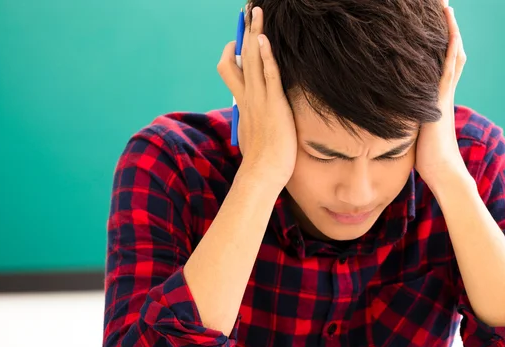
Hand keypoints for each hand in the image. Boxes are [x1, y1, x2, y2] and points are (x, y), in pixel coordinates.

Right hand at [217, 7, 297, 190]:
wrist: (263, 173)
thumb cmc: (261, 160)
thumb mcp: (251, 134)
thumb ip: (250, 121)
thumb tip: (249, 117)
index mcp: (241, 103)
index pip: (230, 70)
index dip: (233, 53)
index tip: (237, 42)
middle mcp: (247, 97)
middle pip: (240, 57)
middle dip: (244, 32)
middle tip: (248, 11)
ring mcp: (259, 100)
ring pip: (253, 60)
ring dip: (255, 34)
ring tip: (256, 12)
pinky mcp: (274, 105)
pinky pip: (269, 75)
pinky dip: (266, 57)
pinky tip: (265, 41)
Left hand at [414, 4, 468, 189]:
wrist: (442, 170)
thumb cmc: (426, 157)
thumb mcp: (411, 131)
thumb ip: (404, 119)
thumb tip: (386, 117)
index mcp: (436, 97)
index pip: (441, 62)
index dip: (440, 42)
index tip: (434, 22)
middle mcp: (443, 90)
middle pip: (450, 50)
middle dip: (447, 27)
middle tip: (444, 5)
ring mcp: (444, 92)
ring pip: (452, 52)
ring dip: (450, 28)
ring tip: (447, 7)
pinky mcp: (442, 98)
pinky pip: (448, 66)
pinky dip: (451, 46)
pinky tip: (450, 29)